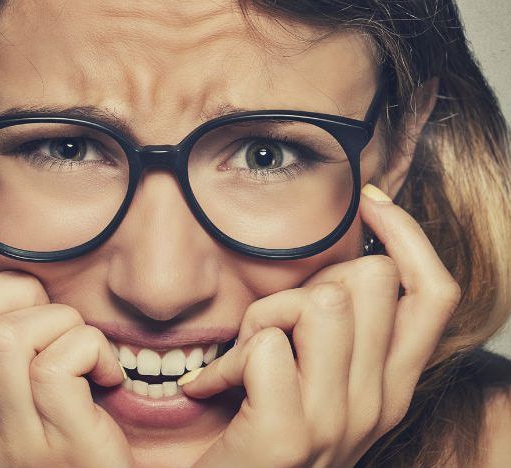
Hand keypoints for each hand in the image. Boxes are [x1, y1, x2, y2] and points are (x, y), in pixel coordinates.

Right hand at [0, 211, 133, 466]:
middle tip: (49, 309)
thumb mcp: (11, 396)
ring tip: (80, 347)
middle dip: (11, 286)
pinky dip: (93, 349)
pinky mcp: (60, 443)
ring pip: (7, 334)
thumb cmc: (65, 438)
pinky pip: (59, 361)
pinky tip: (106, 375)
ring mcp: (8, 440)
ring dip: (58, 320)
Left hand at [181, 187, 460, 466]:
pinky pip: (266, 347)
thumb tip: (339, 269)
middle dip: (307, 285)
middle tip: (269, 329)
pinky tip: (209, 388)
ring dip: (264, 319)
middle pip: (370, 280)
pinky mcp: (285, 436)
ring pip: (319, 302)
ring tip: (241, 360)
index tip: (370, 206)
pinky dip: (227, 360)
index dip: (409, 237)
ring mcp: (336, 423)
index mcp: (390, 386)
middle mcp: (376, 403)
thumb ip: (339, 334)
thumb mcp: (320, 384)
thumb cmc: (263, 438)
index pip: (434, 292)